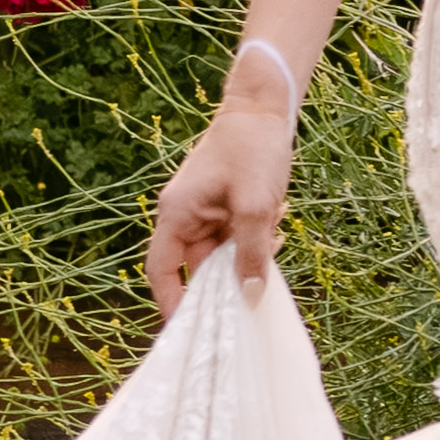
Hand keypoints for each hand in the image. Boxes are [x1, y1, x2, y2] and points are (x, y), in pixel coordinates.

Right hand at [147, 66, 298, 305]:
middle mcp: (183, 216)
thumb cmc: (252, 149)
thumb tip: (250, 296)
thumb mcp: (255, 206)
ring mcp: (204, 212)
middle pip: (196, 267)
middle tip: (250, 296)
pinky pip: (235, 239)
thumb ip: (251, 253)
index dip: (171, 302)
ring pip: (221, 254)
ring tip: (274, 237)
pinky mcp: (223, 208)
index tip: (190, 330)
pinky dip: (255, 240)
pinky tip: (278, 225)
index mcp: (176, 215)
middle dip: (225, 279)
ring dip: (248, 255)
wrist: (263, 108)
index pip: (162, 270)